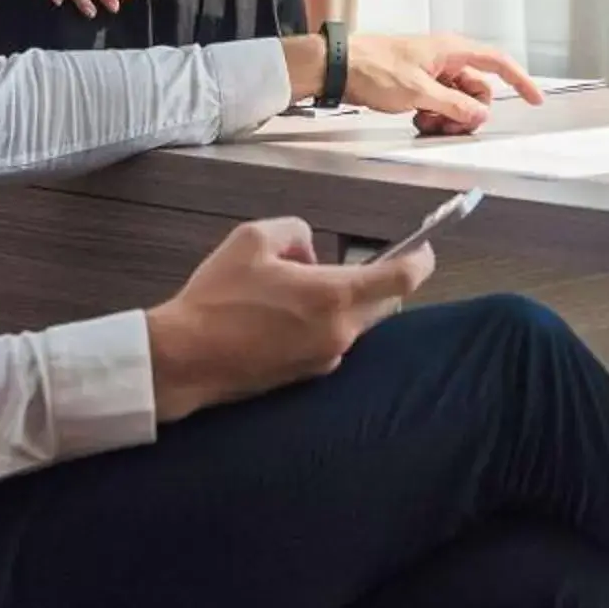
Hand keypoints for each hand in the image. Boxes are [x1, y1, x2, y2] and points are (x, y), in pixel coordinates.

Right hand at [143, 216, 433, 421]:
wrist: (185, 358)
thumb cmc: (216, 298)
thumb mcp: (253, 238)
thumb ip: (296, 231)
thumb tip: (310, 252)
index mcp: (333, 297)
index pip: (400, 279)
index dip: (420, 260)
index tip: (424, 249)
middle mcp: (339, 333)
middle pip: (383, 303)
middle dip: (375, 280)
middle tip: (350, 263)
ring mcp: (324, 359)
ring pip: (356, 323)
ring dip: (344, 302)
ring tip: (298, 288)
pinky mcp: (307, 376)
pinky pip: (332, 341)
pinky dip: (324, 323)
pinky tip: (285, 315)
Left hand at [344, 32, 540, 133]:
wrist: (340, 67)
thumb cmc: (374, 68)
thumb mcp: (419, 92)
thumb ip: (454, 105)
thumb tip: (480, 116)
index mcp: (451, 50)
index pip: (497, 63)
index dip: (519, 80)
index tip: (533, 98)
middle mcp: (446, 58)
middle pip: (477, 90)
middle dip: (469, 113)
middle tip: (448, 126)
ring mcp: (432, 72)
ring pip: (458, 100)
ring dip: (449, 118)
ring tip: (426, 123)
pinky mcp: (418, 84)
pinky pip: (440, 104)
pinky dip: (434, 116)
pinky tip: (418, 120)